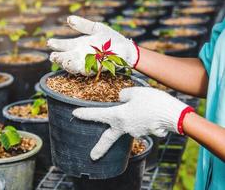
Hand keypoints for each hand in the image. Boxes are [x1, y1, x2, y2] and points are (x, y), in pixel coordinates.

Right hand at [47, 15, 139, 75]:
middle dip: (59, 58)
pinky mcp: (95, 69)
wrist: (126, 49)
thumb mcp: (96, 29)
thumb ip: (83, 25)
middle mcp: (81, 55)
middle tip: (53, 56)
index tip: (49, 42)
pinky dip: (80, 69)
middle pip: (66, 57)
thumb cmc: (111, 38)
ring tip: (63, 61)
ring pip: (73, 66)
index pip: (64, 45)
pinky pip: (85, 70)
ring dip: (67, 64)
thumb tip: (69, 19)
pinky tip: (75, 66)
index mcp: (79, 44)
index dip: (56, 44)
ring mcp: (87, 63)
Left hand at [72, 87, 193, 159]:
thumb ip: (124, 95)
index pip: (98, 115)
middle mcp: (125, 128)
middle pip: (108, 138)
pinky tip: (147, 114)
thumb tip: (121, 98)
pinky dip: (140, 120)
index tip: (75, 114)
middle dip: (100, 148)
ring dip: (128, 121)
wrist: (175, 116)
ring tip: (141, 108)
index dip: (85, 113)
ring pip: (126, 128)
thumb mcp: (136, 92)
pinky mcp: (145, 133)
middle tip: (92, 157)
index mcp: (119, 116)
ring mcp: (135, 133)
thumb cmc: (154, 102)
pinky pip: (139, 126)